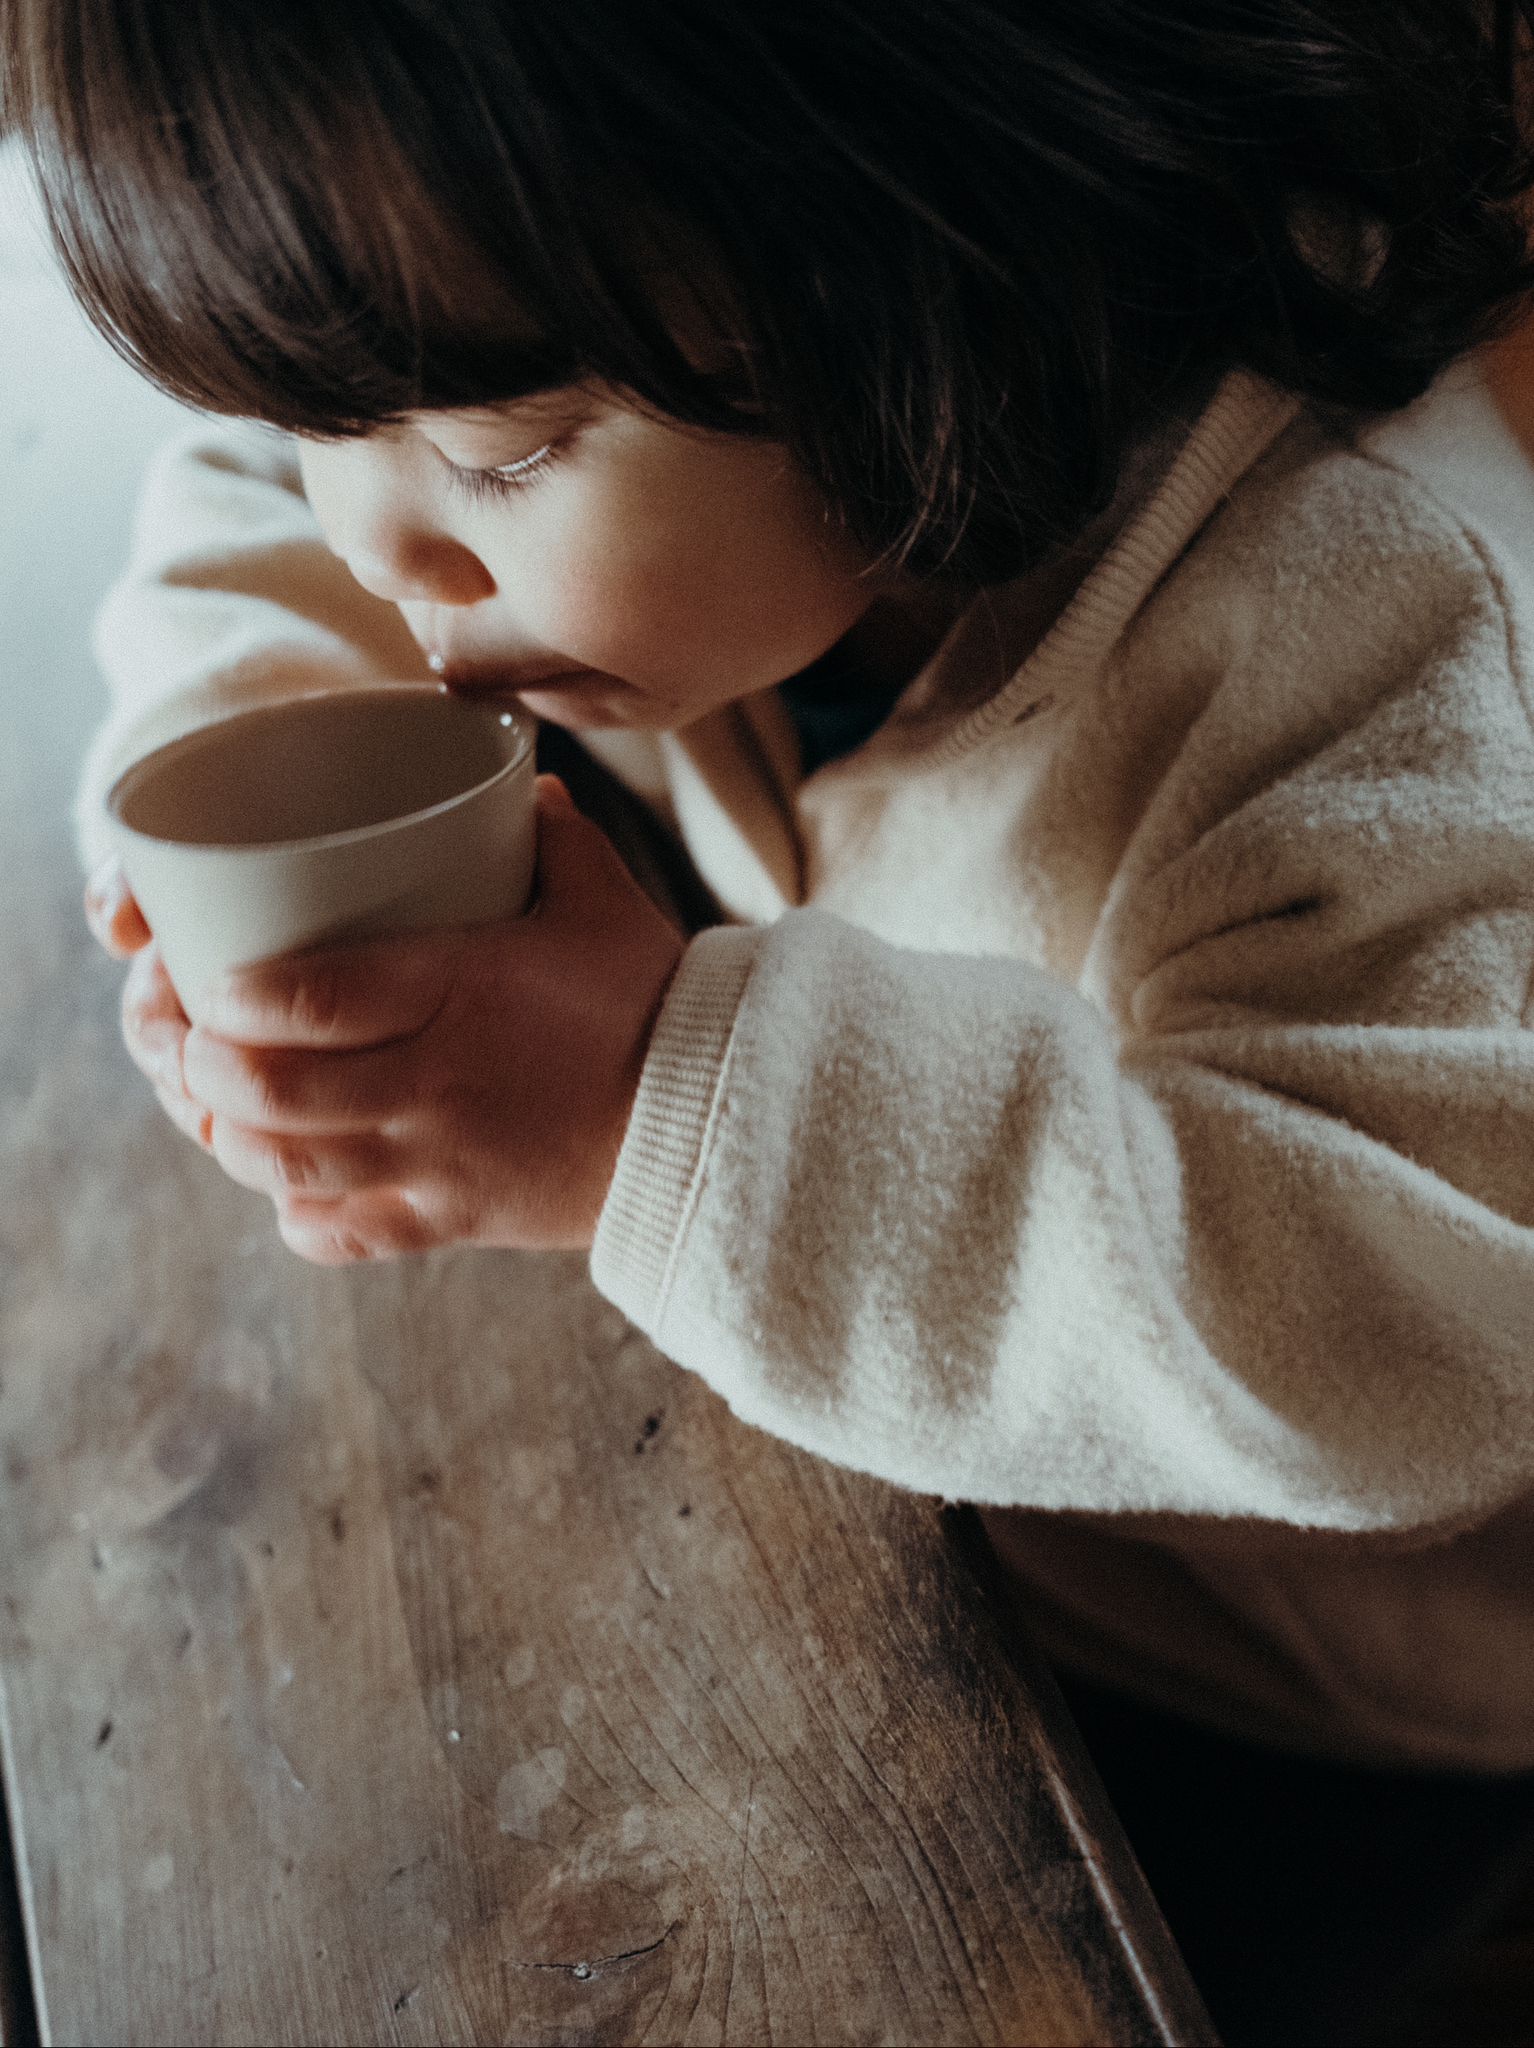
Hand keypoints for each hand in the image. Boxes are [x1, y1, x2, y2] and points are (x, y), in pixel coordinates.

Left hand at [106, 778, 684, 1260]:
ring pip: (282, 1169)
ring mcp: (434, 1164)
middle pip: (264, 1093)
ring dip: (226, 1136)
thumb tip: (516, 782)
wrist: (714, 1125)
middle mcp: (430, 1084)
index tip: (194, 972)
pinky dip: (292, 1210)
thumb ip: (547, 835)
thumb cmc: (650, 1003)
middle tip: (182, 1035)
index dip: (222, 994)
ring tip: (210, 1101)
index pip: (301, 998)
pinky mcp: (446, 1222)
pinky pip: (334, 1236)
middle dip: (194, 1065)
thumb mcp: (599, 899)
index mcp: (455, 990)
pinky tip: (288, 1176)